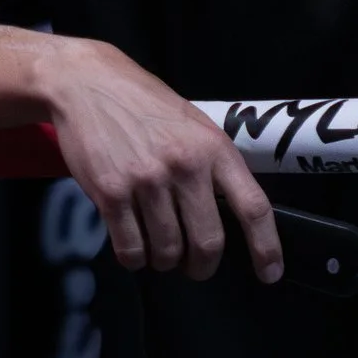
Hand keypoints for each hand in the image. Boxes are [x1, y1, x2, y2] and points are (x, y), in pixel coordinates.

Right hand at [40, 37, 283, 283]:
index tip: (270, 273)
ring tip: (158, 247)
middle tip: (195, 266)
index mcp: (214, 148)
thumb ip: (214, 165)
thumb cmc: (144, 105)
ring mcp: (147, 181)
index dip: (266, 248)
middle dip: (202, 266)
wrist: (87, 84)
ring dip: (164, 261)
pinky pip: (130, 249)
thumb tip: (231, 216)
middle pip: (208, 243)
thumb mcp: (193, 124)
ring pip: (167, 252)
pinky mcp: (111, 193)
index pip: (253, 207)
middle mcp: (185, 166)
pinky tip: (133, 244)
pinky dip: (134, 258)